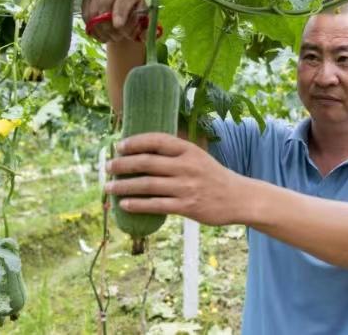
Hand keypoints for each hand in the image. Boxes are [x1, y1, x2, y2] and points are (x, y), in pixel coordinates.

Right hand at [81, 0, 144, 42]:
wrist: (123, 14)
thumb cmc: (136, 18)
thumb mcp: (143, 23)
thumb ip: (143, 29)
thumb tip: (142, 37)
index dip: (120, 11)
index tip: (118, 25)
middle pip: (105, 4)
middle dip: (109, 25)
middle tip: (116, 38)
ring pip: (93, 12)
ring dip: (101, 30)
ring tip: (111, 38)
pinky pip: (85, 15)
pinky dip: (92, 29)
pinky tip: (102, 35)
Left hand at [104, 133, 245, 225]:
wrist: (239, 198)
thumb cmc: (214, 177)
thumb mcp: (199, 157)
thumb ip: (176, 153)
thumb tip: (144, 149)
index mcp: (189, 150)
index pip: (157, 141)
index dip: (135, 142)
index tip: (119, 146)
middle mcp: (187, 166)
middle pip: (147, 163)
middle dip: (123, 164)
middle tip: (107, 167)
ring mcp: (186, 187)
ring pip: (147, 185)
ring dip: (124, 186)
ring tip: (109, 188)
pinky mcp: (187, 207)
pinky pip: (156, 205)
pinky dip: (138, 205)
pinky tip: (125, 205)